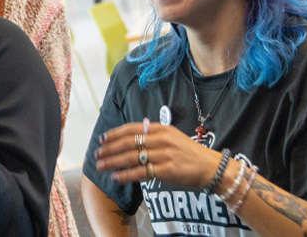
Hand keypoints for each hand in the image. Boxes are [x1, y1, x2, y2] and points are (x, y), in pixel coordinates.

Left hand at [94, 121, 221, 190]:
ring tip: (101, 167)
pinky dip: (126, 176)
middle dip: (109, 149)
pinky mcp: (165, 170)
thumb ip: (154, 133)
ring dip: (112, 162)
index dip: (114, 134)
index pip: (131, 129)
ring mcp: (163, 154)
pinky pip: (140, 172)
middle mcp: (160, 139)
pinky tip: (116, 178)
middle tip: (97, 155)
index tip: (102, 139)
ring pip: (131, 157)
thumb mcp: (172, 136)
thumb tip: (136, 131)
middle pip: (127, 143)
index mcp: (160, 129)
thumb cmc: (189, 153)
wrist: (209, 167)